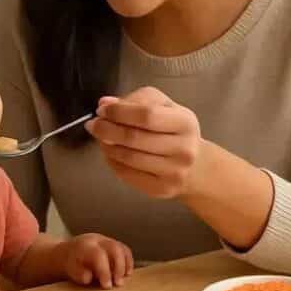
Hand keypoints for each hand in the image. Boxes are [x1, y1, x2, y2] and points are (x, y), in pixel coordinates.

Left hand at [63, 233, 133, 288]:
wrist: (69, 252)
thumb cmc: (71, 264)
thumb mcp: (71, 270)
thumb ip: (80, 274)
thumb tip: (89, 277)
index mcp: (85, 246)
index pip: (98, 255)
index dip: (105, 271)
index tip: (107, 286)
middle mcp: (97, 240)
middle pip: (114, 248)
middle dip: (119, 267)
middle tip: (119, 284)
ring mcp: (107, 240)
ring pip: (121, 248)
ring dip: (126, 265)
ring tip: (124, 279)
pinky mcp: (113, 243)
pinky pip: (125, 250)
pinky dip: (128, 261)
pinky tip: (127, 273)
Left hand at [86, 87, 209, 198]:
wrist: (197, 167)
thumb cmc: (175, 131)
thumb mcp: (165, 107)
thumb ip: (137, 100)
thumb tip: (106, 104)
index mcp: (185, 122)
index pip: (146, 115)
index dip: (119, 112)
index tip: (102, 110)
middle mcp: (183, 149)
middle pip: (134, 138)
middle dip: (107, 129)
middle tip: (93, 124)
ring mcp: (173, 172)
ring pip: (129, 158)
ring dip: (107, 146)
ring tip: (101, 138)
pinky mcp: (162, 189)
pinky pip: (128, 174)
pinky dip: (113, 162)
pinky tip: (110, 153)